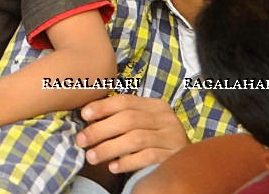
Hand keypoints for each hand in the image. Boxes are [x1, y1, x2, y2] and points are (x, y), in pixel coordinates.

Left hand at [75, 95, 189, 173]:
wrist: (187, 160)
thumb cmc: (155, 138)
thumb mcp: (142, 122)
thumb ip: (121, 117)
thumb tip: (87, 118)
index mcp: (155, 105)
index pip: (125, 101)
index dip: (103, 107)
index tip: (83, 115)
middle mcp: (165, 118)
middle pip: (128, 120)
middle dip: (100, 130)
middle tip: (81, 140)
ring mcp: (172, 137)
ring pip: (135, 139)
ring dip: (109, 148)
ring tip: (91, 157)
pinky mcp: (173, 156)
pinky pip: (147, 157)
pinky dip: (127, 162)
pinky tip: (113, 167)